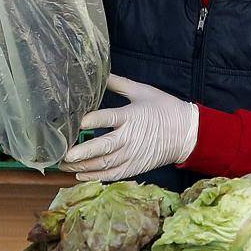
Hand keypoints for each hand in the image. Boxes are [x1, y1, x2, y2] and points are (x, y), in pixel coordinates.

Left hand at [60, 75, 198, 182]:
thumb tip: (100, 73)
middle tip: (64, 154)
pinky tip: (80, 175)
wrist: (186, 133)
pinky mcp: (135, 167)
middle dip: (82, 152)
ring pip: (105, 164)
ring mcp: (132, 155)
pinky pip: (113, 175)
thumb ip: (119, 83)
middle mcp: (130, 138)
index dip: (91, 121)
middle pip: (103, 147)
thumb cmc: (164, 108)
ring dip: (83, 166)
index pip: (107, 119)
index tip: (77, 123)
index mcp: (131, 116)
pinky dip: (96, 177)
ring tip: (65, 165)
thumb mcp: (142, 91)